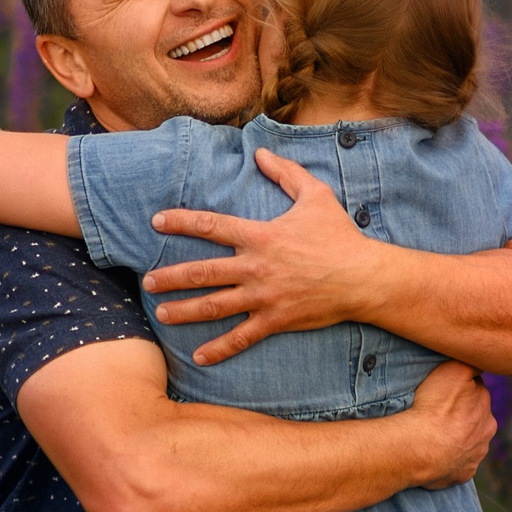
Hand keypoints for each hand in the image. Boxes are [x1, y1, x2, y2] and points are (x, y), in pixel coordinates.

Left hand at [144, 149, 388, 364]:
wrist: (363, 277)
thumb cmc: (340, 236)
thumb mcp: (315, 195)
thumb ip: (285, 173)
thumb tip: (259, 154)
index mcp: (260, 236)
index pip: (211, 226)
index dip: (181, 222)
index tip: (157, 222)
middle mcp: (256, 267)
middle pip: (203, 272)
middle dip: (171, 277)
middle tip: (147, 281)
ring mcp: (264, 297)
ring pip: (215, 306)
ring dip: (184, 310)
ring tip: (161, 314)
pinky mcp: (275, 320)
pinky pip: (242, 337)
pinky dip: (220, 349)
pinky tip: (200, 357)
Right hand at [402, 361, 494, 488]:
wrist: (419, 447)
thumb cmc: (434, 407)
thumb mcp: (456, 370)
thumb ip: (472, 365)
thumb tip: (480, 362)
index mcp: (487, 411)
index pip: (476, 394)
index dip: (460, 390)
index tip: (444, 392)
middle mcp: (486, 435)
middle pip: (474, 420)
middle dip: (460, 417)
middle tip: (437, 414)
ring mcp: (474, 458)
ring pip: (466, 444)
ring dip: (454, 439)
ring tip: (432, 435)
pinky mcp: (461, 475)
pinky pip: (456, 466)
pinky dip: (447, 460)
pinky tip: (433, 454)